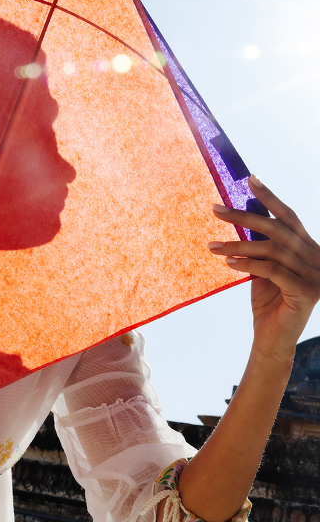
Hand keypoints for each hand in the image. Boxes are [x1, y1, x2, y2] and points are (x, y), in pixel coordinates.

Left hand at [209, 175, 319, 362]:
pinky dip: (249, 264)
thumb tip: (240, 216)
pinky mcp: (307, 293)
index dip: (270, 197)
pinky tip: (228, 263)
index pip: (289, 217)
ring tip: (211, 246)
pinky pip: (273, 271)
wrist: (274, 340)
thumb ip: (260, 245)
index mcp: (309, 249)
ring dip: (237, 245)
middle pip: (277, 230)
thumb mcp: (263, 268)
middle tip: (214, 209)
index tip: (249, 180)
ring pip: (272, 250)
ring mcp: (315, 276)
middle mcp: (316, 259)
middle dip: (244, 217)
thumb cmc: (267, 302)